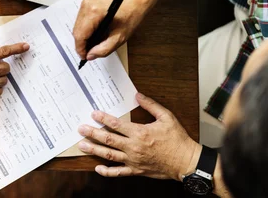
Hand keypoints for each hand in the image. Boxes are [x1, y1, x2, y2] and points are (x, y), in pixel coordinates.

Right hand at [73, 0, 151, 60]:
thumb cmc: (131, 13)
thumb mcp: (120, 36)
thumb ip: (104, 49)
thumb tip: (91, 55)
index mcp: (94, 12)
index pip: (80, 35)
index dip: (80, 49)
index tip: (84, 57)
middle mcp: (87, 6)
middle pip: (76, 31)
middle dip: (81, 44)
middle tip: (90, 53)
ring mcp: (86, 3)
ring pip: (77, 26)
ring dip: (83, 37)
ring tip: (93, 44)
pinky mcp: (87, 3)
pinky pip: (80, 21)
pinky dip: (85, 30)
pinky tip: (94, 34)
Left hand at [77, 93, 200, 179]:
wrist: (186, 162)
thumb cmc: (178, 139)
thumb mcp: (166, 117)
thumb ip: (151, 105)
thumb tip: (138, 95)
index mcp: (140, 133)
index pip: (116, 124)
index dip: (103, 118)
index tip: (93, 114)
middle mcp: (134, 147)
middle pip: (108, 140)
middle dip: (92, 133)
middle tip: (81, 129)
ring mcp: (134, 160)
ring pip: (109, 155)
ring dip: (94, 150)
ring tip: (82, 145)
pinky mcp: (136, 171)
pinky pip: (119, 173)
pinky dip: (107, 172)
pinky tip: (97, 168)